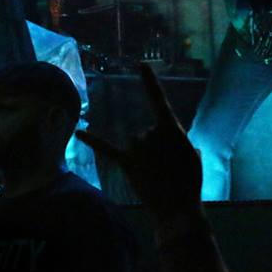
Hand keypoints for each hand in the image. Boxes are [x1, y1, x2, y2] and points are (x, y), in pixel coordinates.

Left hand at [76, 63, 202, 220]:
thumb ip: (180, 142)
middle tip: (167, 168)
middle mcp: (151, 132)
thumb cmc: (190, 181)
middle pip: (147, 133)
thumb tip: (167, 145)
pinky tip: (79, 133)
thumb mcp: (192, 155)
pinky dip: (93, 140)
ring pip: (134, 144)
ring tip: (156, 174)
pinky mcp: (127, 162)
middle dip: (155, 149)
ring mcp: (138, 147)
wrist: (178, 206)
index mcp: (171, 127)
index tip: (141, 64)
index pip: (158, 99)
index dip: (149, 82)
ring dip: (143, 157)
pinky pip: (107, 148)